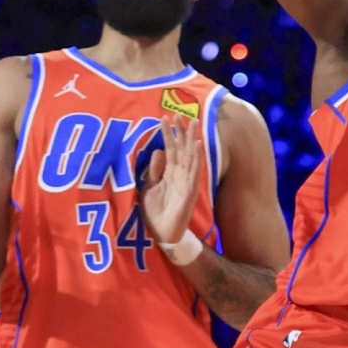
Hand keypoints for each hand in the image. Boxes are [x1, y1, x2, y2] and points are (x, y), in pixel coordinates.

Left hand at [135, 111, 204, 249]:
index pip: (170, 148)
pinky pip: (195, 171)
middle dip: (181, 130)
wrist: (163, 233)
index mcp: (170, 172)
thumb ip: (154, 170)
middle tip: (179, 113)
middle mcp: (180, 174)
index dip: (167, 133)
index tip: (164, 117)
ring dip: (192, 138)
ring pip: (191, 155)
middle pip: (182, 147)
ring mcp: (187, 181)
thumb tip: (157, 150)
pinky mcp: (191, 190)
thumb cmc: (156, 212)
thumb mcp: (149, 187)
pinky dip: (197, 157)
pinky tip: (198, 144)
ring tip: (193, 121)